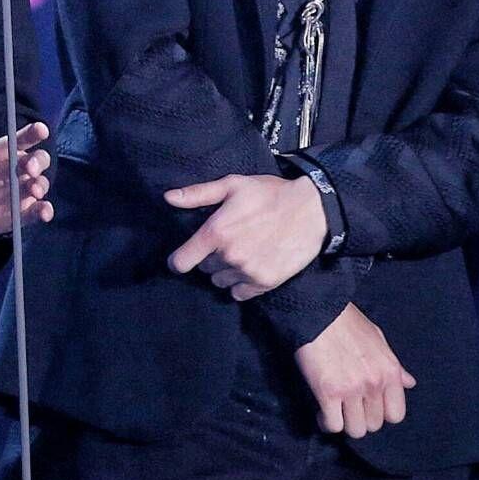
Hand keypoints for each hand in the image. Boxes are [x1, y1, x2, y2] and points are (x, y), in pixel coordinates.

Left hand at [0, 120, 52, 235]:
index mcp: (8, 151)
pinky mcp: (26, 211)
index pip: (25, 138)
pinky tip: (44, 212)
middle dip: (38, 161)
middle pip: (40, 159)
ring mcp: (26, 190)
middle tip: (30, 168)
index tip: (41, 130)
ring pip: (42, 183)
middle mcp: (22, 168)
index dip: (35, 132)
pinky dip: (44, 210)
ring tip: (33, 190)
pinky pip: (39, 210)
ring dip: (40, 185)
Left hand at [165, 173, 327, 296]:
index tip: (182, 257)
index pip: (181, 261)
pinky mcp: (265, 283)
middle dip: (209, 257)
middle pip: (203, 270)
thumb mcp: (232, 185)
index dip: (178, 260)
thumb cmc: (269, 194)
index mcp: (216, 232)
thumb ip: (197, 194)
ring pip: (220, 282)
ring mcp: (247, 272)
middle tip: (226, 241)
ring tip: (240, 252)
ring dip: (225, 271)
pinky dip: (241, 283)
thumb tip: (167, 198)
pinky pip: (239, 293)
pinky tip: (251, 265)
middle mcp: (229, 256)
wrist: (311, 211)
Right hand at [294, 302, 415, 438]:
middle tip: (347, 405)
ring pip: (355, 430)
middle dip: (360, 417)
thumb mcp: (377, 338)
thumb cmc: (345, 321)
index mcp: (389, 371)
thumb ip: (394, 365)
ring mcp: (351, 389)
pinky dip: (326, 422)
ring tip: (334, 409)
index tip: (367, 404)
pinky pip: (333, 425)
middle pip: (374, 425)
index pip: (396, 415)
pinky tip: (321, 410)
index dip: (380, 412)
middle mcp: (374, 383)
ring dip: (344, 422)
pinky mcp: (328, 392)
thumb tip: (410, 383)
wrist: (316, 308)